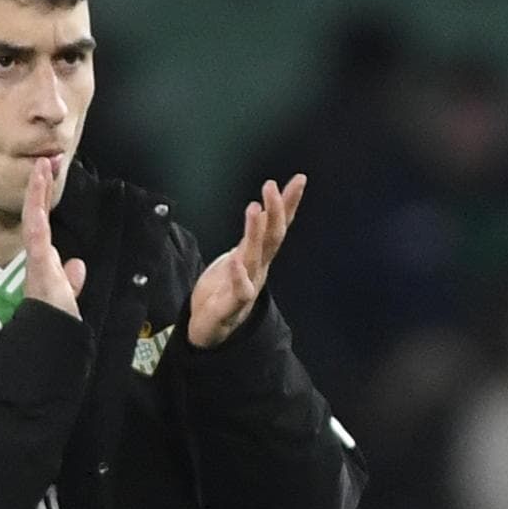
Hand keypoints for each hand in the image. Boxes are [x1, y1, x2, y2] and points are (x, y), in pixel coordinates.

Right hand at [20, 154, 85, 316]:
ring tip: (42, 166)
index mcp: (44, 260)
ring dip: (38, 190)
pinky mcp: (38, 258)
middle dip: (41, 189)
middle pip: (38, 215)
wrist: (49, 333)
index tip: (48, 179)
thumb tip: (77, 264)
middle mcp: (37, 254)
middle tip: (45, 162)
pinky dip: (37, 207)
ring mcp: (36, 255)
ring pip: (35, 216)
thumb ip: (70, 279)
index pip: (44, 224)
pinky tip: (39, 187)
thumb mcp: (68, 293)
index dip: (45, 202)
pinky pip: (37, 228)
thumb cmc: (56, 316)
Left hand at [186, 174, 306, 347]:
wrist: (208, 328)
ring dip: (256, 233)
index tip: (299, 179)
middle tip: (271, 186)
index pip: (278, 226)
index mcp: (259, 257)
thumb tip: (263, 209)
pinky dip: (240, 275)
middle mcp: (258, 270)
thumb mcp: (238, 256)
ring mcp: (247, 287)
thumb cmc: (223, 290)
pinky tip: (237, 259)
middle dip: (276, 211)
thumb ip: (252, 237)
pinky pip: (239, 290)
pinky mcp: (230, 306)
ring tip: (255, 208)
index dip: (289, 203)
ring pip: (255, 258)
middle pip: (273, 238)